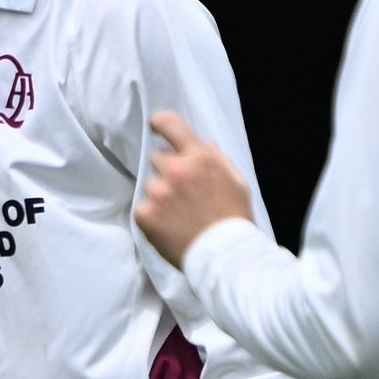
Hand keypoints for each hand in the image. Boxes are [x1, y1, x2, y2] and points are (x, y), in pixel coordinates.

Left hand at [135, 110, 256, 268]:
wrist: (224, 256)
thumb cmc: (234, 218)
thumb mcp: (236, 182)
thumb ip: (217, 159)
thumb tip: (203, 144)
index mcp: (200, 157)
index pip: (169, 124)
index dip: (160, 122)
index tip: (156, 126)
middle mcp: (176, 170)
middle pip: (158, 157)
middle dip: (168, 170)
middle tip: (184, 192)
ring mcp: (158, 193)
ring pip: (150, 184)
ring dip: (160, 194)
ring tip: (180, 214)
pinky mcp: (145, 214)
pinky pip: (142, 207)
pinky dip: (152, 216)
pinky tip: (170, 225)